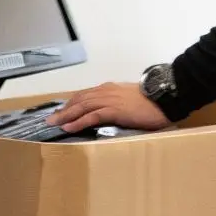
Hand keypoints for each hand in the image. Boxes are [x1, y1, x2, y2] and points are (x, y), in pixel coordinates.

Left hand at [47, 82, 169, 133]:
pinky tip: (68, 127)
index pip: (85, 95)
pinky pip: (91, 115)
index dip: (71, 103)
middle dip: (63, 110)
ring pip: (81, 106)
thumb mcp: (131, 100)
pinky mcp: (114, 110)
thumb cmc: (152, 102)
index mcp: (110, 89)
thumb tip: (114, 114)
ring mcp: (109, 100)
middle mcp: (106, 91)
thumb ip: (119, 104)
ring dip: (65, 116)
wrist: (165, 97)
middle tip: (50, 119)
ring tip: (53, 124)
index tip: (61, 111)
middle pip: (79, 99)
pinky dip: (78, 121)